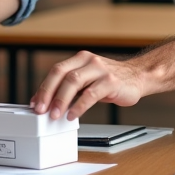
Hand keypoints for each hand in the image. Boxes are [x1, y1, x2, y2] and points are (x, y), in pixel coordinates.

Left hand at [30, 51, 145, 120]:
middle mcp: (89, 61)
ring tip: (55, 115)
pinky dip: (79, 106)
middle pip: (62, 74)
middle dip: (49, 93)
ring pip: (74, 82)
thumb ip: (70, 88)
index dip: (44, 87)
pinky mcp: (111, 82)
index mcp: (80, 59)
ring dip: (61, 100)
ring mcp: (100, 70)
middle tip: (41, 110)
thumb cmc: (110, 81)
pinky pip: (91, 94)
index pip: (56, 70)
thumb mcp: (88, 79)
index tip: (35, 103)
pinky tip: (73, 115)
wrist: (138, 77)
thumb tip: (48, 103)